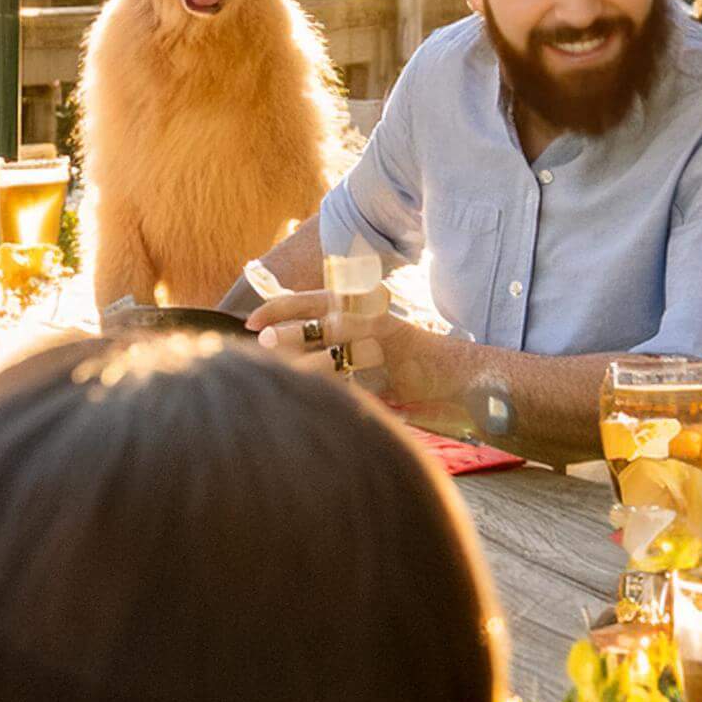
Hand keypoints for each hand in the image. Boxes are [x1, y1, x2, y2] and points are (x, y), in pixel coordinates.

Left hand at [244, 286, 452, 400]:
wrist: (452, 369)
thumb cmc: (401, 349)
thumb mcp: (364, 326)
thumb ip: (329, 328)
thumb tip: (277, 336)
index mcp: (358, 301)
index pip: (309, 300)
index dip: (277, 308)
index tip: (249, 321)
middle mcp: (369, 317)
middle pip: (321, 324)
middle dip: (289, 334)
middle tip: (262, 344)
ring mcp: (383, 347)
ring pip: (336, 354)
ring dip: (305, 365)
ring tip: (282, 374)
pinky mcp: (392, 376)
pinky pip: (353, 386)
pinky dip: (331, 393)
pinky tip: (315, 401)